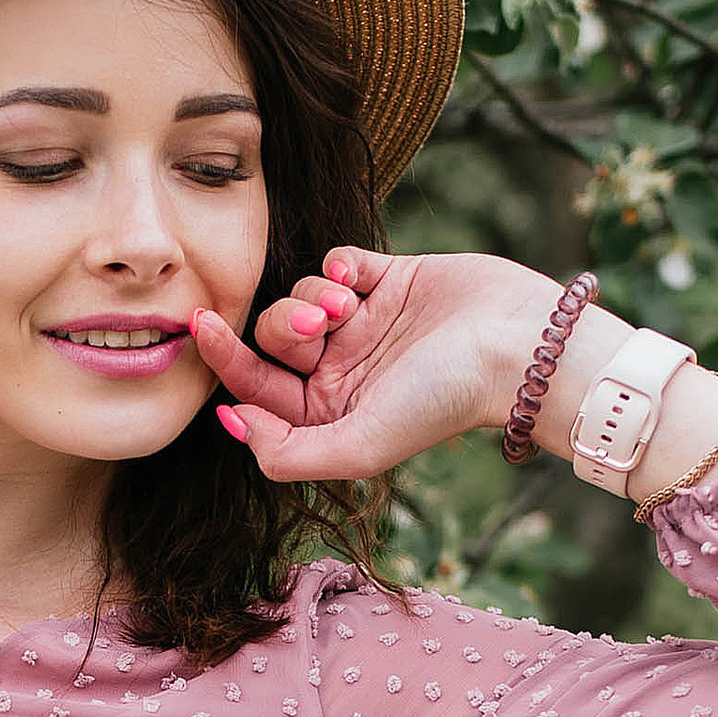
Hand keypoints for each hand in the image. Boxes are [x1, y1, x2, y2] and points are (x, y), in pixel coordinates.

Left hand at [191, 247, 529, 481]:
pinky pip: (337, 262)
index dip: (224, 359)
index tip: (201, 325)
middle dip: (284, 325)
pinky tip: (364, 279)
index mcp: (329, 415)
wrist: (516, 346)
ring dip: (315, 295)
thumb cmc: (442, 401)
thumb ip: (287, 454)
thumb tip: (232, 423)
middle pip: (273, 337)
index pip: (256, 387)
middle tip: (321, 325)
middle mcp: (342, 371)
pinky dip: (341, 267)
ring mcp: (364, 324)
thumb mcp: (357, 448)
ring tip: (350, 307)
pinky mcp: (388, 279)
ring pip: (300, 294)